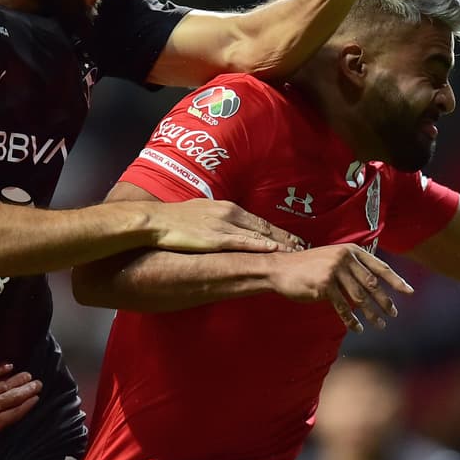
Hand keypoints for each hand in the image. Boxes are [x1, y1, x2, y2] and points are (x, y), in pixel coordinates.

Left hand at [0, 364, 41, 459]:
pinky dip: (0, 369)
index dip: (27, 406)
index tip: (37, 398)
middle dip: (27, 390)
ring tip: (29, 375)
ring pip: (5, 384)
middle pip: (14, 396)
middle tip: (39, 383)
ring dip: (18, 379)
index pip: (15, 413)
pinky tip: (9, 365)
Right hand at [148, 198, 303, 253]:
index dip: (277, 231)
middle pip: (265, 227)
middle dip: (286, 237)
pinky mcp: (216, 238)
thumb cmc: (173, 219)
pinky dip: (262, 246)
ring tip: (297, 251)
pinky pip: (244, 243)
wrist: (154, 220)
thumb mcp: (199, 214)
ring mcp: (224, 226)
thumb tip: (223, 229)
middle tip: (304, 245)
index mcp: (226, 208)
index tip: (292, 238)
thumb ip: (215, 221)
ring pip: (259, 235)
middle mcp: (229, 214)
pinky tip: (275, 250)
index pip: (258, 222)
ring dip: (280, 243)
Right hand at [268, 244, 413, 332]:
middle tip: (394, 314)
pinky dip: (351, 320)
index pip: (379, 267)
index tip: (409, 292)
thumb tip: (375, 285)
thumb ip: (352, 268)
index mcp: (350, 250)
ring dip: (372, 314)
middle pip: (372, 284)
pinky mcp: (324, 285)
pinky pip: (343, 307)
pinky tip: (358, 328)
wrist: (281, 269)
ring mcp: (334, 271)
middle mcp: (344, 258)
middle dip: (385, 301)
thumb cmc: (308, 267)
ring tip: (380, 325)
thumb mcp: (333, 259)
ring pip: (359, 297)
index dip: (396, 280)